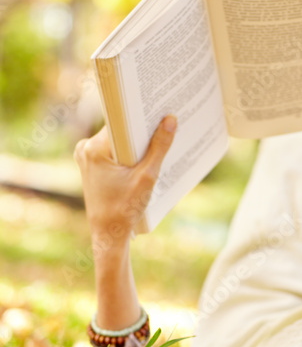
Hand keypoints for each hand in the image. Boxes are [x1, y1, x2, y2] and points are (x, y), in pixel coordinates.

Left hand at [74, 116, 176, 239]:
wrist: (109, 235)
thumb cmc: (125, 210)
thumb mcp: (147, 177)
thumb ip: (159, 147)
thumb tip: (170, 120)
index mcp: (94, 148)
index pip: (121, 122)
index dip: (141, 117)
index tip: (159, 111)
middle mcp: (86, 148)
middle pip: (120, 130)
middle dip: (141, 130)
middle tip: (164, 125)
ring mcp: (87, 157)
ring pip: (118, 140)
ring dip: (136, 143)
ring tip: (158, 143)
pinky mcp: (92, 165)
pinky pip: (114, 151)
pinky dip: (129, 153)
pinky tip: (145, 158)